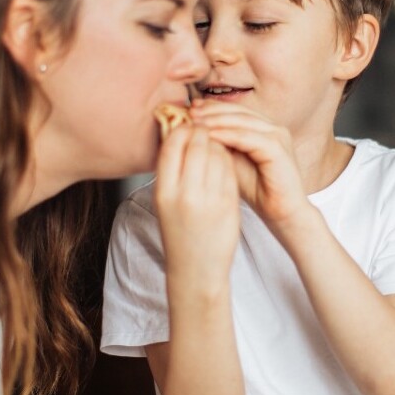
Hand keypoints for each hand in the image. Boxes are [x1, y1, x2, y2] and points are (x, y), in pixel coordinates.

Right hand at [154, 124, 239, 290]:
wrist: (196, 269)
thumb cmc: (180, 232)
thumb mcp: (165, 201)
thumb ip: (172, 170)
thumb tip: (179, 132)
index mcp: (164, 191)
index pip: (173, 143)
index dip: (182, 128)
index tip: (188, 125)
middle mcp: (185, 194)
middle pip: (197, 144)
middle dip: (203, 131)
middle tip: (205, 128)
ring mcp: (209, 199)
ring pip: (217, 153)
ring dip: (218, 143)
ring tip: (215, 145)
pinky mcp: (229, 204)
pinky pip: (230, 169)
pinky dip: (228, 159)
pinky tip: (226, 160)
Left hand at [190, 100, 310, 229]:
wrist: (281, 213)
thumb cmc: (258, 191)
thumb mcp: (233, 163)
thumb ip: (220, 146)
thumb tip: (194, 131)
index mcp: (264, 129)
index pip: (236, 110)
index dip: (212, 107)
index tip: (188, 109)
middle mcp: (273, 128)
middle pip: (239, 111)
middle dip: (212, 110)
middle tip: (189, 112)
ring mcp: (278, 136)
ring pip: (242, 121)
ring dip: (217, 120)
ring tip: (195, 122)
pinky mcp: (278, 149)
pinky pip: (249, 137)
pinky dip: (229, 135)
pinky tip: (210, 136)